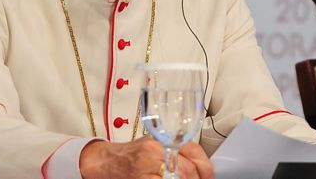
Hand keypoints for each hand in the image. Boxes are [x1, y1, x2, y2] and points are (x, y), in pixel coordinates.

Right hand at [79, 137, 213, 178]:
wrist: (106, 162)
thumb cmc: (131, 154)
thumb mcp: (155, 143)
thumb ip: (175, 149)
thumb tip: (200, 163)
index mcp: (161, 140)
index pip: (192, 151)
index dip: (205, 166)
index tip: (209, 175)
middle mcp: (154, 152)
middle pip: (187, 169)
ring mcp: (146, 169)